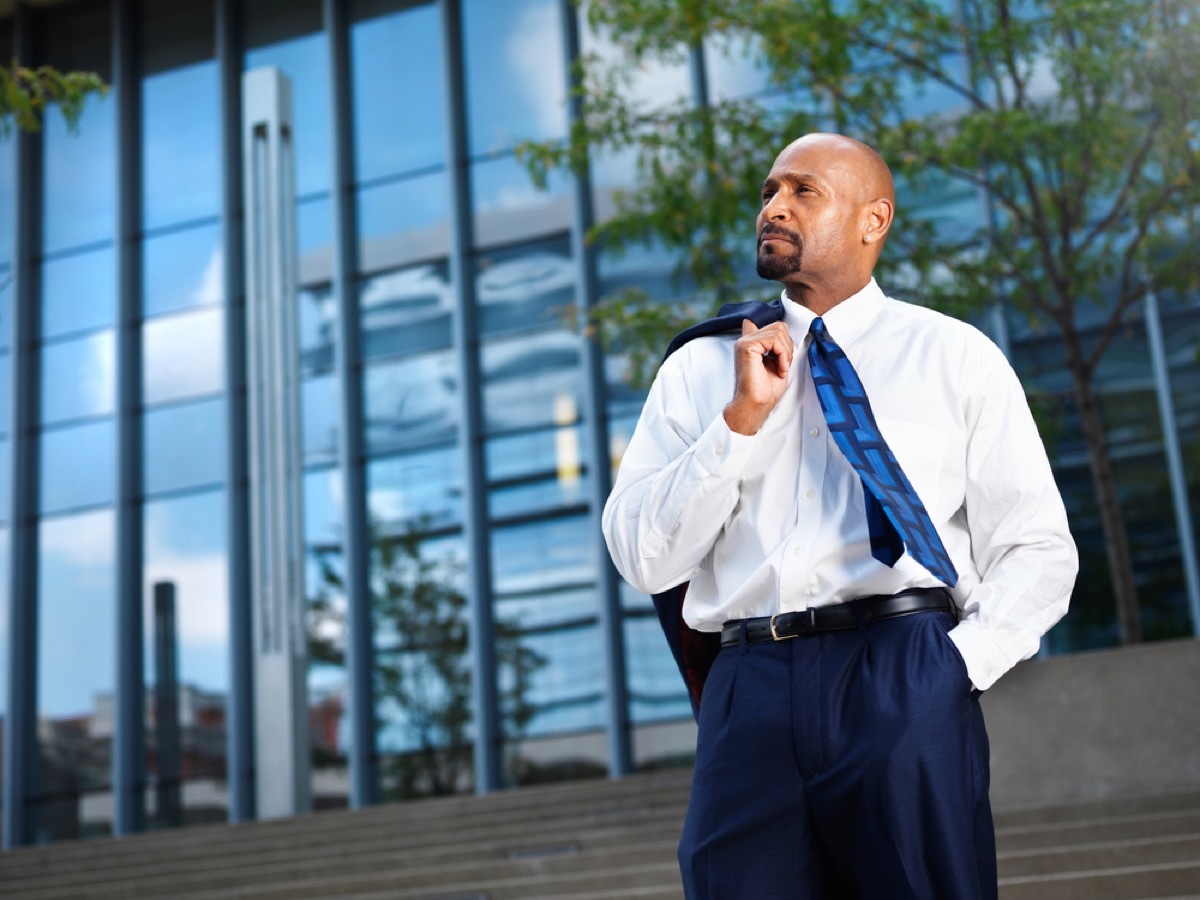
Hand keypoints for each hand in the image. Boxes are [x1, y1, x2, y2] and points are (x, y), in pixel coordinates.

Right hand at [724, 319, 793, 434]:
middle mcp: (746, 340)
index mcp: (752, 343)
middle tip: (784, 365)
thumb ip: (778, 346)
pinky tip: (779, 369)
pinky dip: (783, 355)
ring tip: (781, 368)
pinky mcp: (747, 346)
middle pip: (779, 326)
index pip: (771, 325)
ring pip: (779, 332)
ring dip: (786, 352)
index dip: (783, 336)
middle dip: (788, 346)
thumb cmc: (765, 390)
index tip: (784, 356)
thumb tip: (785, 332)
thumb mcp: (777, 362)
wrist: (755, 405)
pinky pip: (774, 340)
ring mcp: (745, 342)